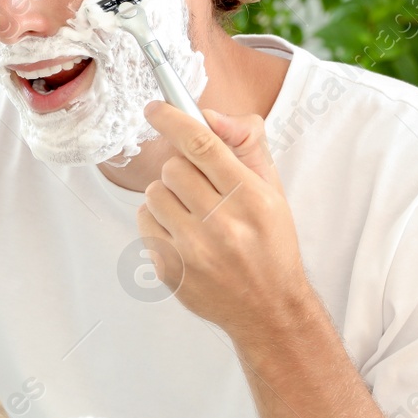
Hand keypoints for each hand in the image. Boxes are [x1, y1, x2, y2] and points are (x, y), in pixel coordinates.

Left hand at [135, 101, 311, 346]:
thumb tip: (210, 116)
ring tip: (193, 213)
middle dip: (181, 169)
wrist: (269, 309)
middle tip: (199, 186)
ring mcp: (193, 251)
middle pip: (172, 168)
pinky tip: (182, 234)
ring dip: (168, 196)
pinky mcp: (171, 270)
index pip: (201, 144)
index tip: (155, 108)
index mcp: (251, 198)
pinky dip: (158, 222)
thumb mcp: (272, 191)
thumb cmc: (270, 244)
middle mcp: (222, 224)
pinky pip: (145, 223)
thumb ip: (246, 144)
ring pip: (154, 194)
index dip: (172, 119)